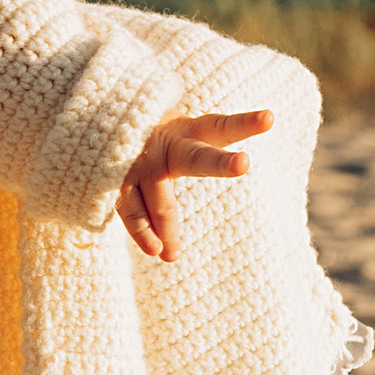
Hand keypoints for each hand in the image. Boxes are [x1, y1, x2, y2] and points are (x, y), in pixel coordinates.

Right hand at [116, 106, 273, 262]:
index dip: (245, 123)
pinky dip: (142, 231)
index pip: (223, 127)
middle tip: (244, 163)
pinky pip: (132, 211)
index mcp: (190, 131)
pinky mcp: (114, 181)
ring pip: (159, 198)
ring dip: (166, 226)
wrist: (105, 122)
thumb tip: (258, 135)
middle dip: (219, 163)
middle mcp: (167, 146)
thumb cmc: (163, 137)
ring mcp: (139, 163)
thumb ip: (215, 145)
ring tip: (172, 255)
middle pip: (196, 159)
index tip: (269, 119)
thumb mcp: (188, 134)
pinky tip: (155, 250)